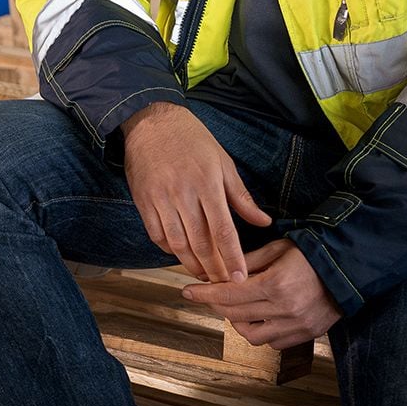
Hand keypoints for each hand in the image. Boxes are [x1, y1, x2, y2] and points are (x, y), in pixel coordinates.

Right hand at [120, 103, 272, 282]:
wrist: (151, 122)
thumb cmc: (192, 139)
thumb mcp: (223, 161)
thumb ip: (241, 196)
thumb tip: (263, 221)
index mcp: (207, 183)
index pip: (223, 229)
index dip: (232, 257)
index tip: (240, 277)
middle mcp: (183, 193)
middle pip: (200, 242)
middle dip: (214, 268)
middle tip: (224, 284)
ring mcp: (160, 199)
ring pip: (177, 243)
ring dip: (191, 264)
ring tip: (204, 274)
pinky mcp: (143, 201)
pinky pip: (156, 235)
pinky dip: (169, 249)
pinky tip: (180, 254)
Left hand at [183, 239, 341, 349]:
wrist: (351, 268)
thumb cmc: (314, 252)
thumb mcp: (279, 247)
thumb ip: (250, 261)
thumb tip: (223, 270)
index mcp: (276, 284)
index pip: (229, 293)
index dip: (204, 294)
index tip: (187, 291)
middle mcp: (285, 309)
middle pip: (235, 314)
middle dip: (217, 304)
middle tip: (210, 295)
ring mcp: (297, 326)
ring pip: (252, 335)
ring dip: (238, 322)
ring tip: (237, 307)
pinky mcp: (306, 335)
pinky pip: (273, 343)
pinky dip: (261, 332)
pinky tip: (260, 316)